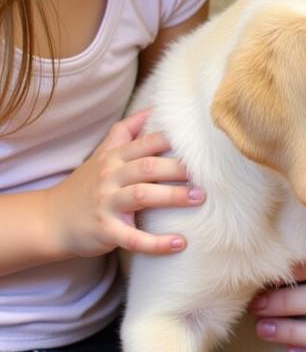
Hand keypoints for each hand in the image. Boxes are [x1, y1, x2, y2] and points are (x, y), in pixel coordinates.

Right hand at [48, 109, 203, 257]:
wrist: (50, 221)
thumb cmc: (86, 186)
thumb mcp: (102, 155)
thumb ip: (125, 132)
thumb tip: (152, 108)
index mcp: (113, 158)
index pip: (146, 143)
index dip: (173, 141)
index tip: (201, 143)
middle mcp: (110, 177)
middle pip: (148, 167)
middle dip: (179, 169)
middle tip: (209, 173)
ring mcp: (106, 204)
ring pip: (143, 196)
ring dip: (174, 197)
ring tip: (200, 198)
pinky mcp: (105, 232)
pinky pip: (133, 238)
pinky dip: (157, 243)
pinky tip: (180, 243)